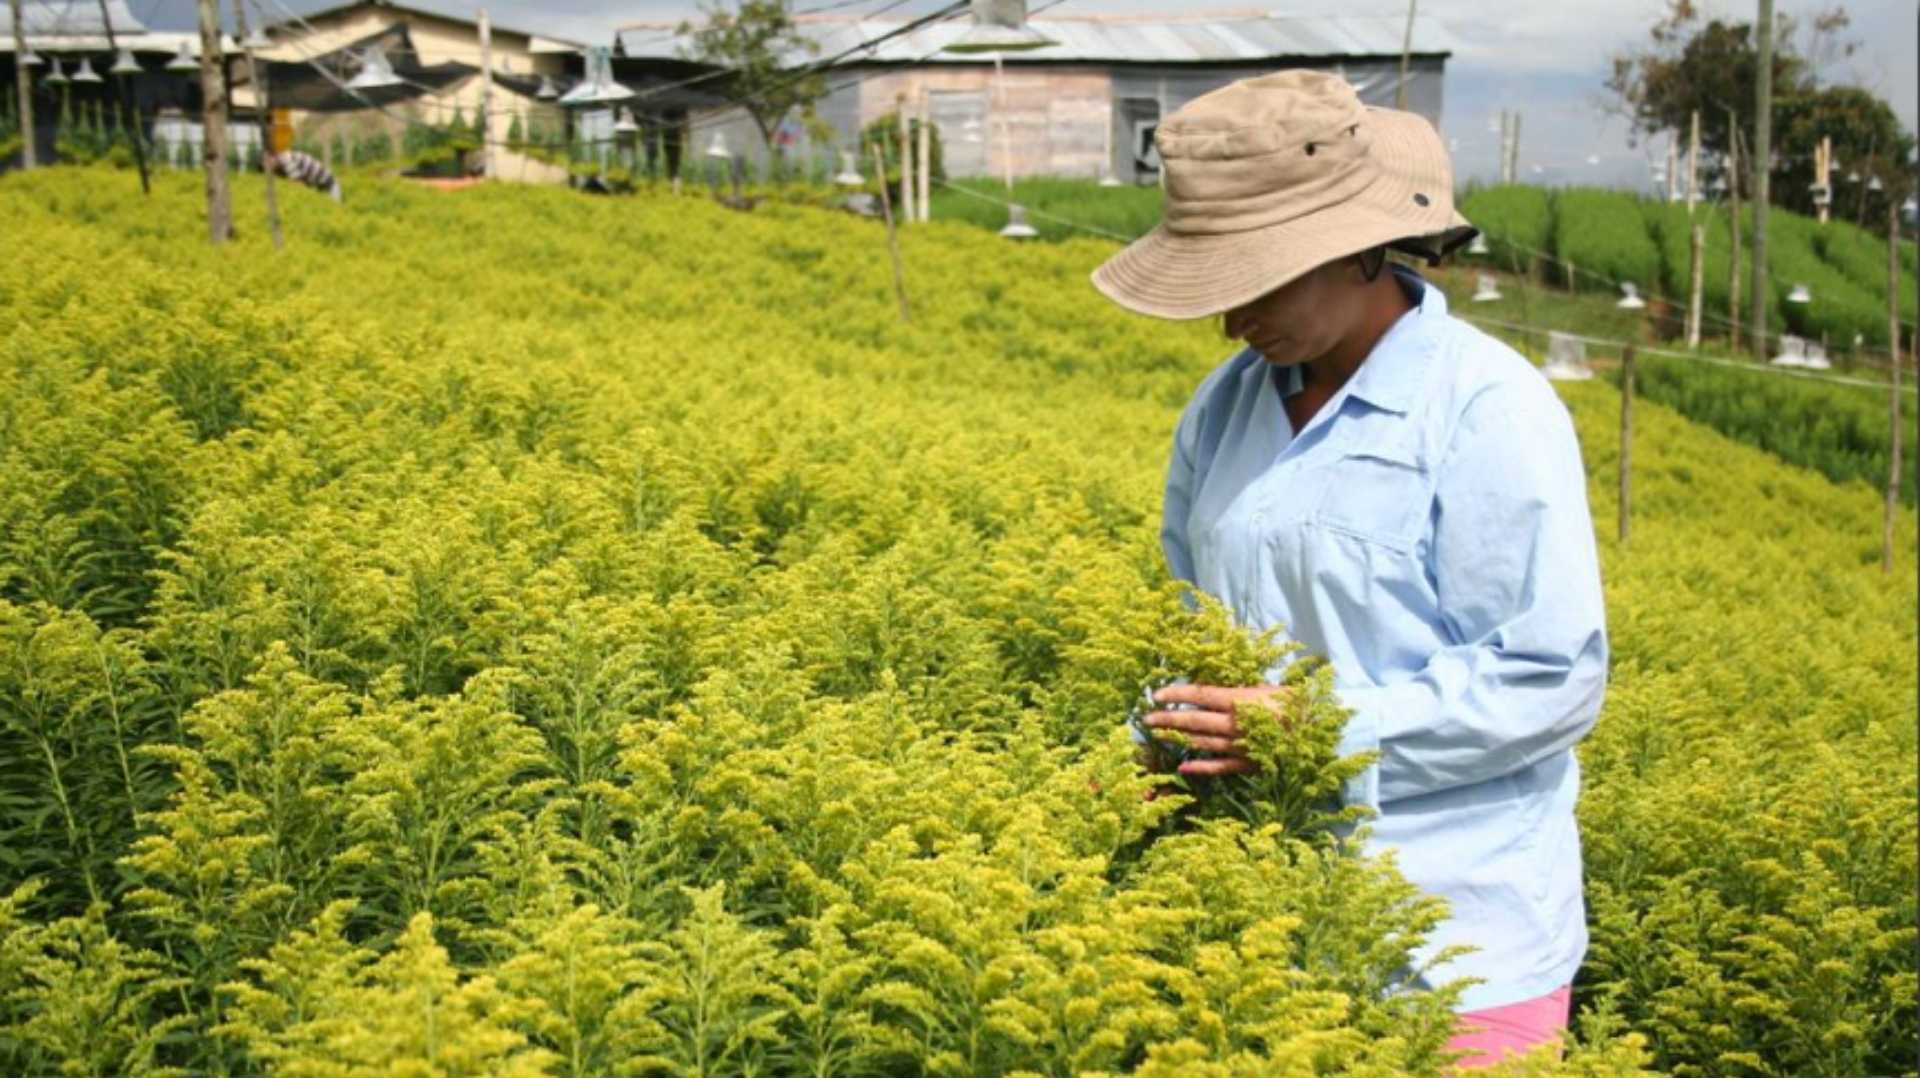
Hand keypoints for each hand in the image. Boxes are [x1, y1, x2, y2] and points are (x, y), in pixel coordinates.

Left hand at [1144, 682, 1292, 777]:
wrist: (1323, 733)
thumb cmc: (1297, 703)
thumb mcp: (1268, 688)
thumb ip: (1240, 691)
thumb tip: (1215, 691)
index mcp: (1240, 700)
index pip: (1199, 694)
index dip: (1175, 693)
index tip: (1156, 693)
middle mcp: (1235, 724)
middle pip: (1193, 720)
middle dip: (1167, 718)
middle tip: (1146, 717)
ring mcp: (1239, 746)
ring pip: (1201, 742)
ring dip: (1177, 738)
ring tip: (1158, 734)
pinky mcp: (1247, 764)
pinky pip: (1219, 767)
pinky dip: (1199, 767)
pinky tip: (1182, 766)